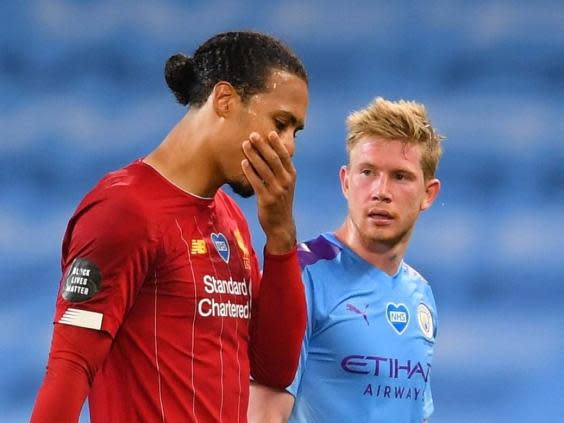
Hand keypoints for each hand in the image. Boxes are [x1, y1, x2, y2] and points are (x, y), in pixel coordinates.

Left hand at [241, 131, 296, 253]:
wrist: (281, 225)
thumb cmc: (281, 202)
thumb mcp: (286, 185)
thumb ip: (281, 170)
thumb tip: (271, 152)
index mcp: (292, 176)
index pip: (285, 156)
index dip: (277, 144)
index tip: (269, 132)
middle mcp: (286, 182)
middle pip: (273, 159)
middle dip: (262, 146)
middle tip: (252, 135)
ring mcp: (277, 191)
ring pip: (263, 169)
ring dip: (253, 155)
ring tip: (244, 145)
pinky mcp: (266, 199)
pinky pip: (256, 182)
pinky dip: (250, 171)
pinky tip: (243, 163)